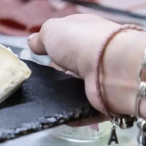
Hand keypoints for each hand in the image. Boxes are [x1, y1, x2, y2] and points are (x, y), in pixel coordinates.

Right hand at [28, 14, 145, 119]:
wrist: (112, 66)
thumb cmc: (80, 42)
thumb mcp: (51, 30)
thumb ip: (40, 38)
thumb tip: (32, 42)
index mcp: (86, 31)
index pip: (67, 38)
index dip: (52, 46)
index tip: (37, 57)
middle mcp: (96, 52)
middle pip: (71, 64)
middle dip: (55, 72)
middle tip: (39, 78)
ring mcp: (102, 76)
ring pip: (77, 87)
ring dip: (63, 93)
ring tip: (46, 98)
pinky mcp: (106, 99)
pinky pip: (86, 109)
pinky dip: (75, 114)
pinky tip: (61, 115)